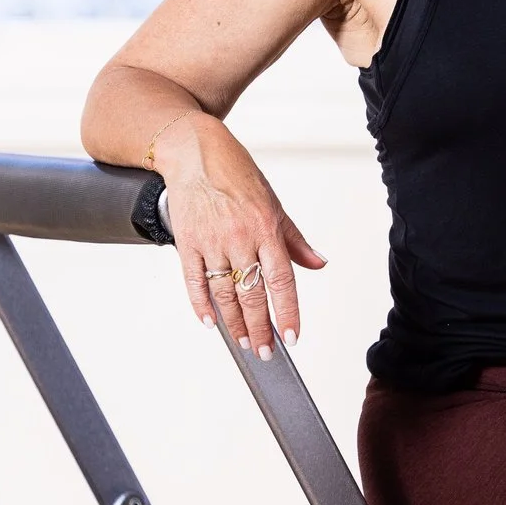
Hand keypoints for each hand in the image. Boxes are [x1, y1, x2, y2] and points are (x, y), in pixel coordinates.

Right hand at [156, 116, 327, 359]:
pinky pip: (194, 281)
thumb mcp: (274, 204)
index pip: (282, 280)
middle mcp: (240, 238)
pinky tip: (210, 322)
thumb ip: (295, 240)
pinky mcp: (187, 242)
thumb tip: (318, 263)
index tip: (291, 337)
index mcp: (266, 228)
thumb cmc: (236, 175)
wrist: (195, 152)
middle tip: (265, 352)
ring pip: (224, 293)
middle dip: (260, 328)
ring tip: (243, 342)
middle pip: (252, 294)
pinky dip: (201, 305)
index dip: (287, 312)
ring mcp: (211, 242)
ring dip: (234, 323)